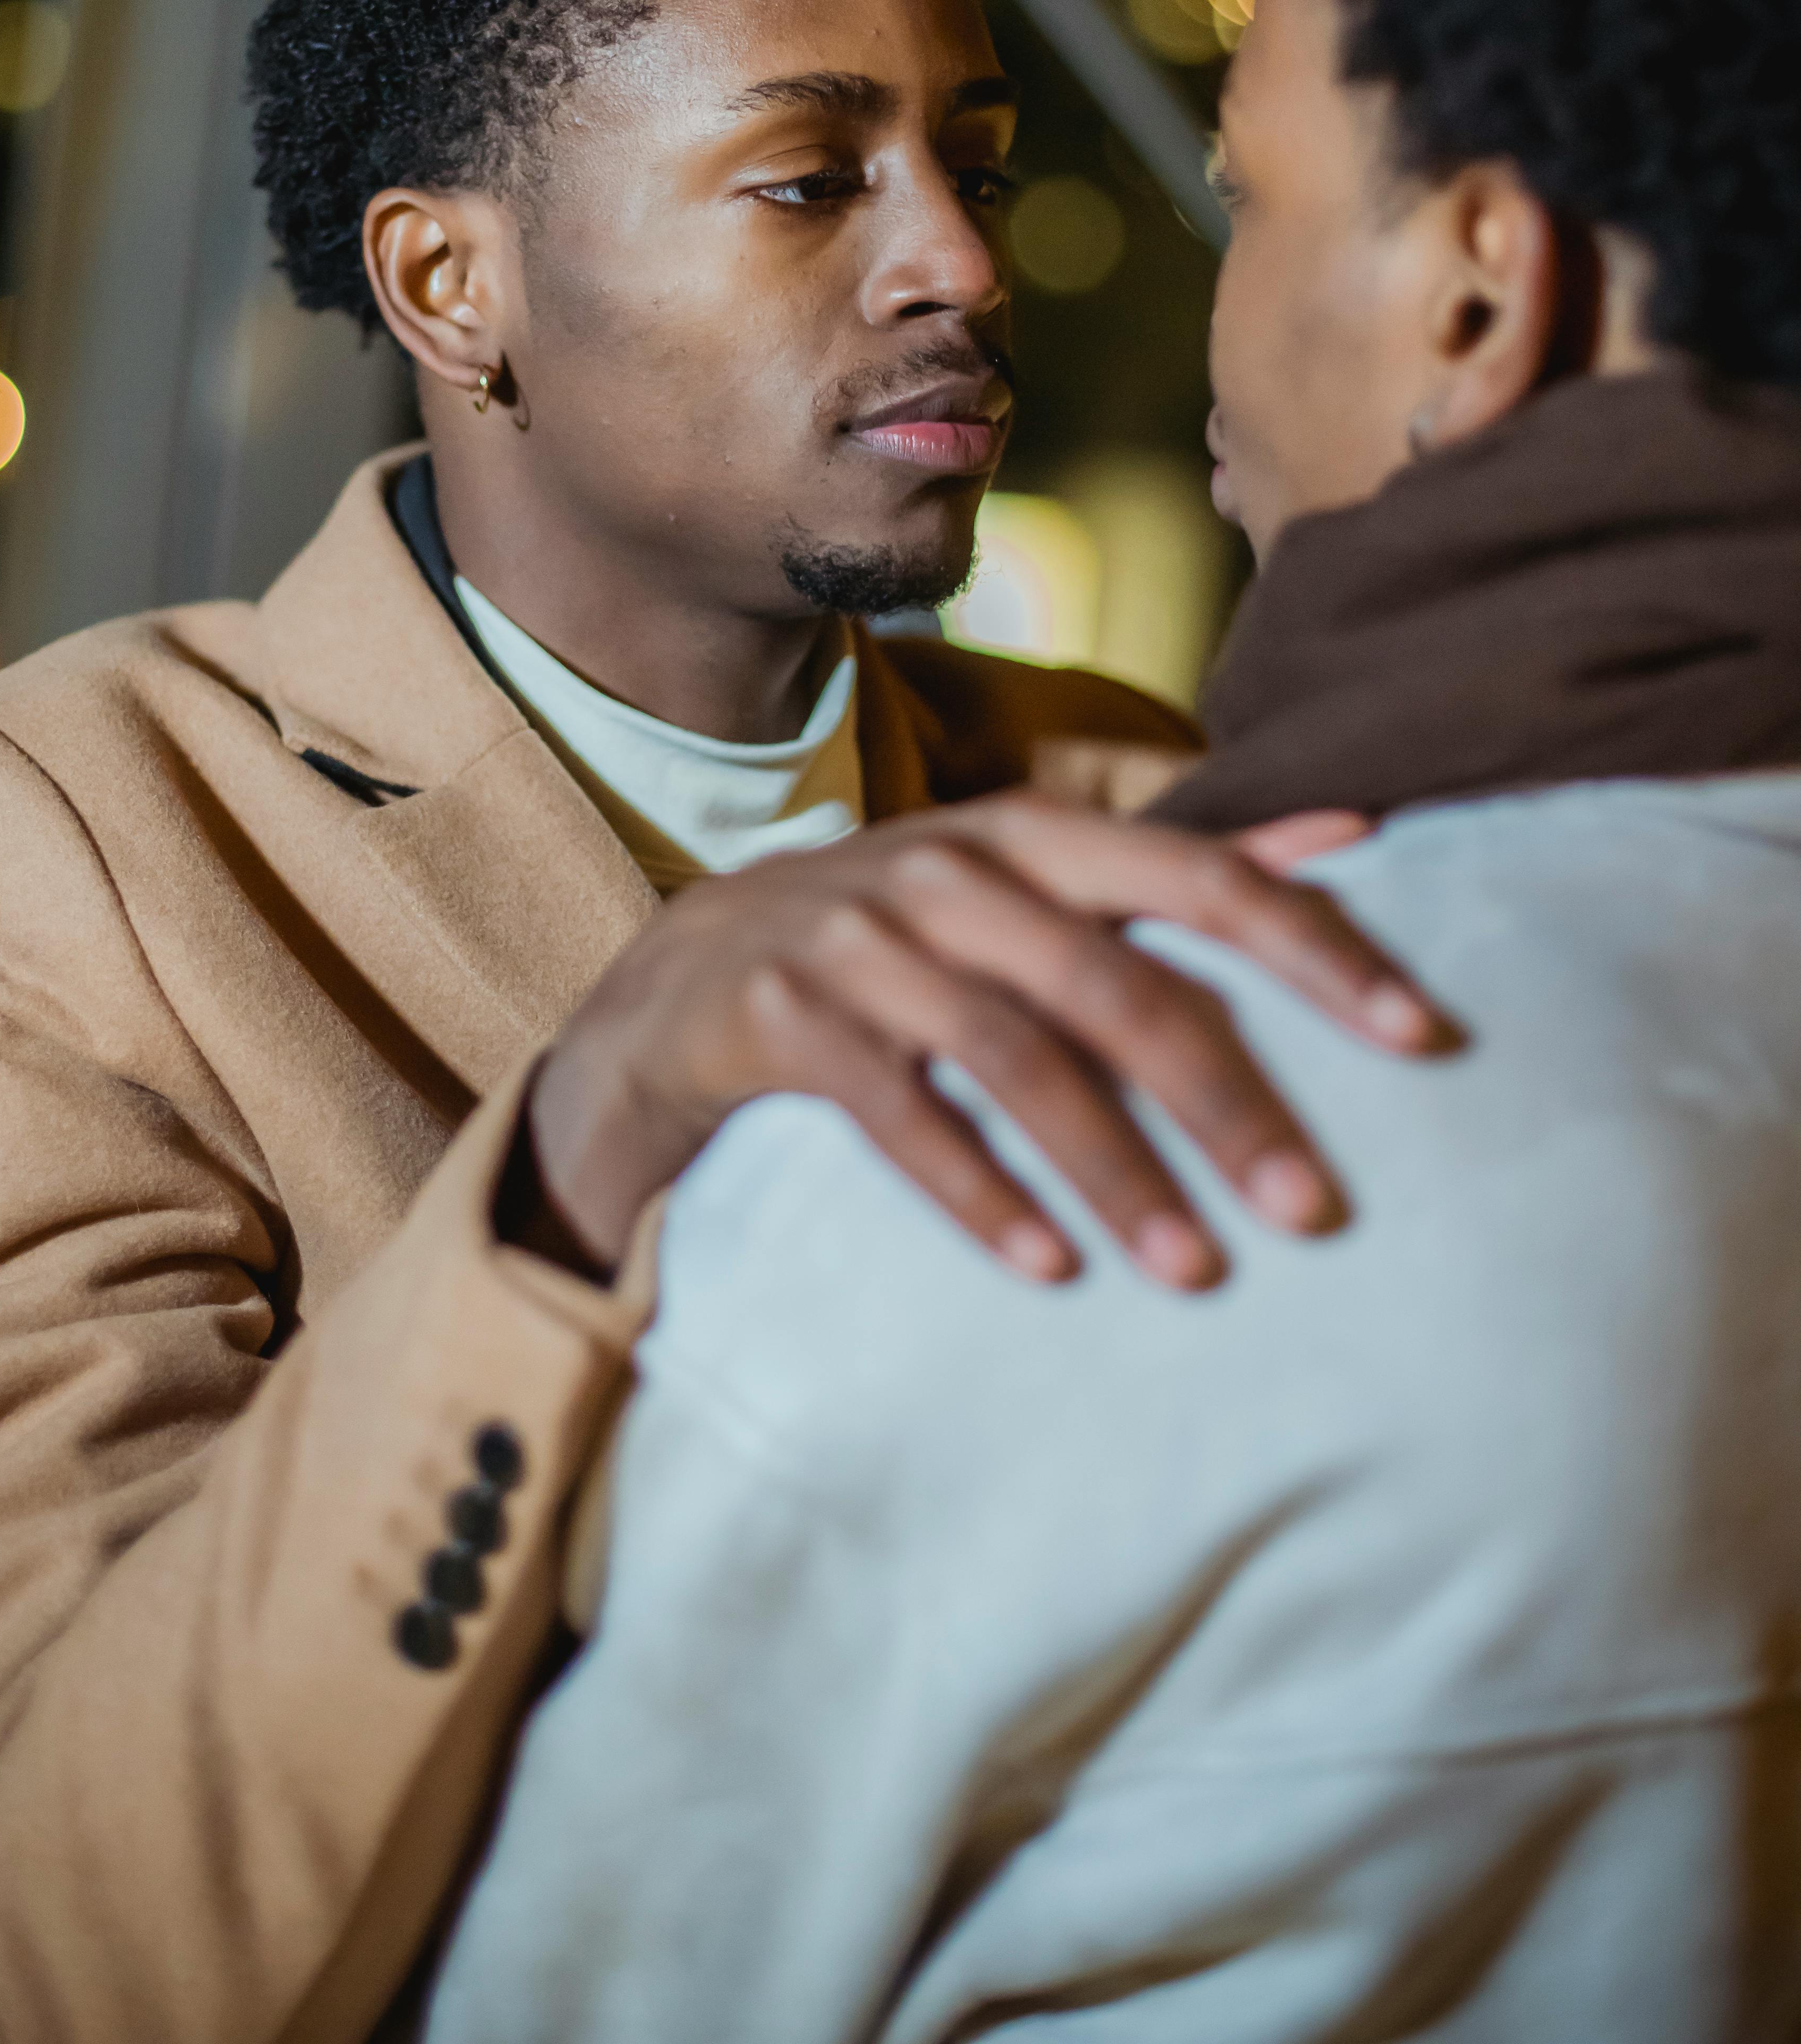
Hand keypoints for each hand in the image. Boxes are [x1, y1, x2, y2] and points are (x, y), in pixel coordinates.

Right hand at [527, 790, 1449, 1290]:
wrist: (683, 979)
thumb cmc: (907, 941)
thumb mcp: (1038, 883)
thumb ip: (1187, 867)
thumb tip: (1359, 830)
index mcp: (1036, 834)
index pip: (1203, 876)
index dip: (1315, 949)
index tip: (1422, 1034)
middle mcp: (951, 873)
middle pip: (1115, 982)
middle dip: (1225, 1101)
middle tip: (1316, 1211)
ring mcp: (858, 941)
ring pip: (1012, 1055)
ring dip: (1114, 1170)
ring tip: (1198, 1275)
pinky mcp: (781, 1020)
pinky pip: (895, 1114)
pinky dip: (978, 1194)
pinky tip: (1050, 1272)